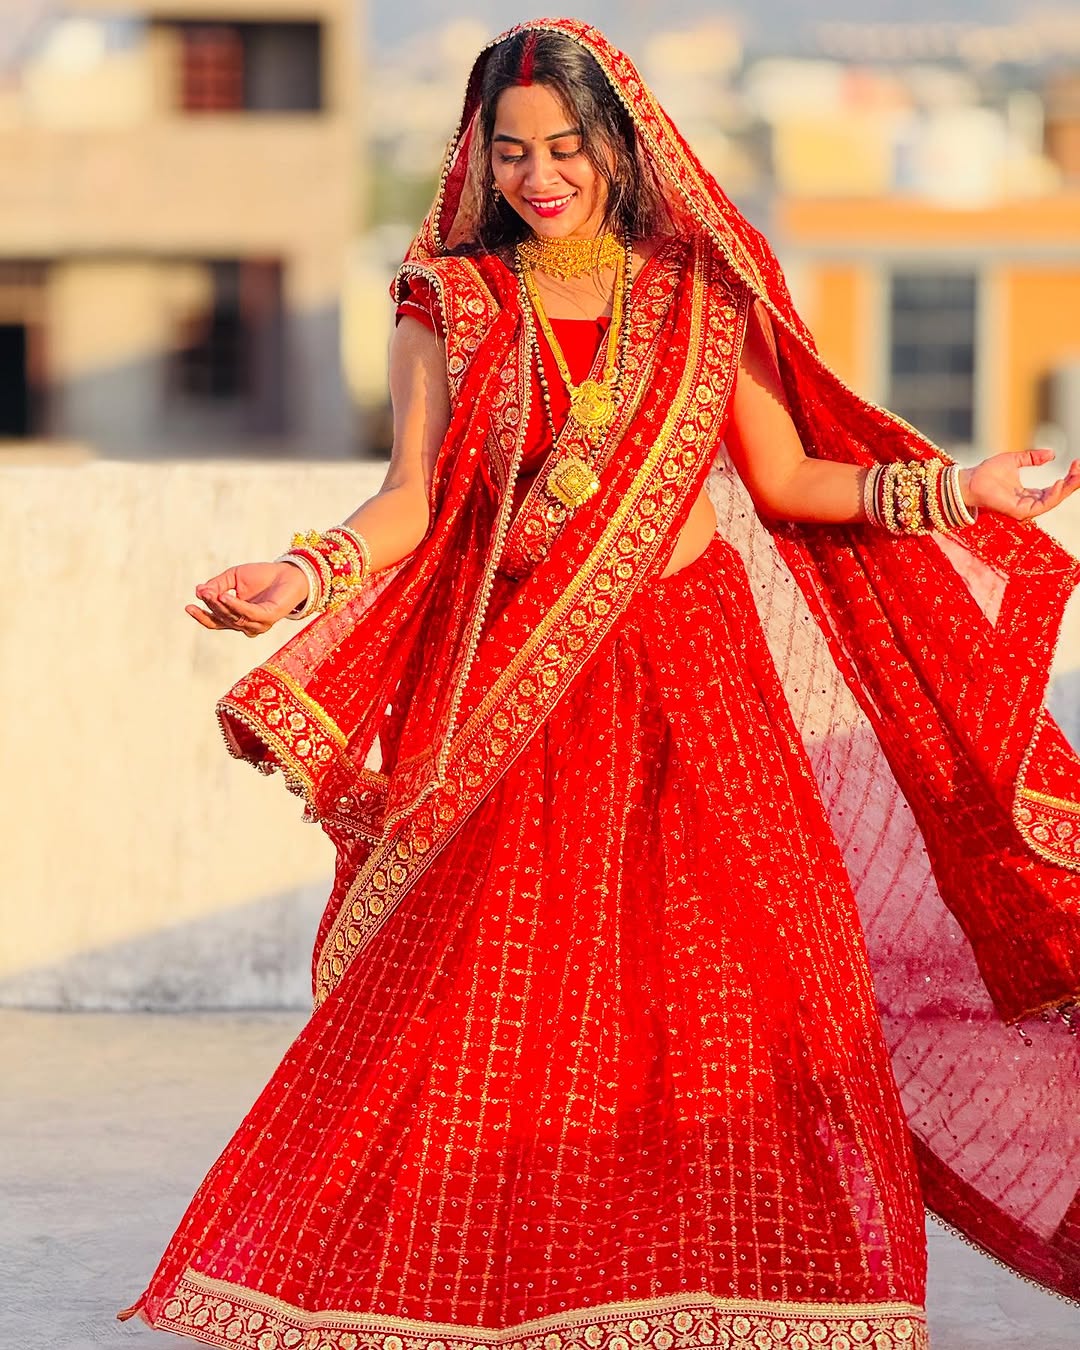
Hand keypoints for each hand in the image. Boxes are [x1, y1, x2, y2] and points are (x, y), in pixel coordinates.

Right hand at [186, 561, 309, 636]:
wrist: (289, 573)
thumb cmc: (262, 576)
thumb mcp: (234, 577)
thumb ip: (217, 584)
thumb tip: (199, 591)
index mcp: (237, 617)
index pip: (216, 621)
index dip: (202, 616)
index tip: (188, 606)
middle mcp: (247, 624)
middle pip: (223, 619)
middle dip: (210, 606)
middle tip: (201, 593)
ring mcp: (258, 624)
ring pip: (234, 618)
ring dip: (220, 606)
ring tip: (210, 593)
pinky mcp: (269, 618)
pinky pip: (248, 614)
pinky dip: (236, 605)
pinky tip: (225, 596)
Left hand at [962, 448, 1079, 521]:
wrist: (970, 479)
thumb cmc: (988, 472)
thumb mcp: (1015, 460)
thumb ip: (1032, 458)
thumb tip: (1052, 454)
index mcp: (1029, 494)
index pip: (1055, 489)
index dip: (1068, 477)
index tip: (1077, 463)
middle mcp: (1029, 503)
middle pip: (1058, 496)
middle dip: (1073, 483)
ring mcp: (1025, 509)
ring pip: (1053, 501)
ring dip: (1067, 488)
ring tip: (1076, 474)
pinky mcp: (1019, 512)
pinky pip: (1041, 506)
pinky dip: (1053, 495)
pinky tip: (1060, 483)